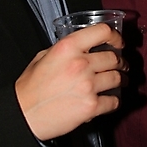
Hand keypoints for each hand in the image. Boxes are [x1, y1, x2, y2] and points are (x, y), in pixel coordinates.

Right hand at [15, 23, 126, 140]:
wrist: (24, 115)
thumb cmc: (30, 88)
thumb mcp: (43, 57)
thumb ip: (64, 50)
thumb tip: (82, 48)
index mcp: (68, 47)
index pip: (102, 32)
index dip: (115, 36)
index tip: (118, 42)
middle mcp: (80, 64)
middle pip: (114, 58)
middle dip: (120, 62)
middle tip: (121, 65)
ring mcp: (88, 85)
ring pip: (117, 78)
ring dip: (121, 80)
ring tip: (119, 82)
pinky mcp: (91, 106)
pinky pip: (114, 101)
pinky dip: (114, 101)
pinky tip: (109, 100)